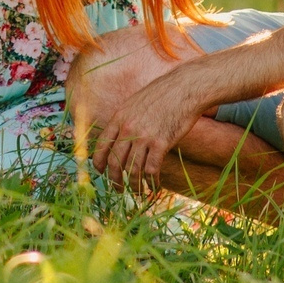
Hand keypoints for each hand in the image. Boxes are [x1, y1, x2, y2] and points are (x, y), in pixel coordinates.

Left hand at [89, 70, 206, 184]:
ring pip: (133, 170)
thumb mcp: (136, 102)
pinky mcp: (161, 143)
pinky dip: (152, 182)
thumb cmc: (162, 94)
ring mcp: (144, 136)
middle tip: (118, 190)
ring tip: (138, 193)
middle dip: (115, 180)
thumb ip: (127, 120)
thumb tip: (122, 138)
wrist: (184, 88)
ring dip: (134, 186)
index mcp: (119, 117)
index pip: (102, 145)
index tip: (101, 172)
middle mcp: (128, 128)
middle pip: (115, 161)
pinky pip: (151, 170)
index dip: (99, 162)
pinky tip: (155, 186)